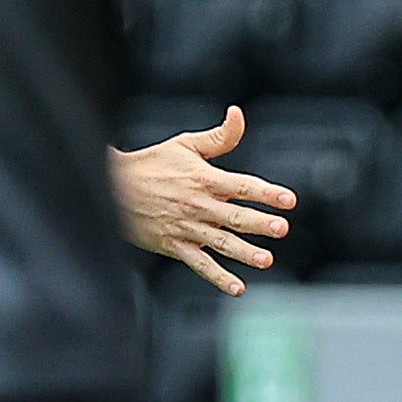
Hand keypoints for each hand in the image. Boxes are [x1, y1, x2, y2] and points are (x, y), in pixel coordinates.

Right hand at [111, 105, 296, 292]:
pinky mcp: (174, 245)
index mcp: (204, 179)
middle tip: (281, 228)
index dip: (267, 192)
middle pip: (234, 215)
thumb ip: (220, 136)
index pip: (242, 185)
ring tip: (266, 259)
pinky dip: (218, 277)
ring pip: (221, 242)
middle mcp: (198, 205)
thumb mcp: (186, 144)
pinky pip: (199, 264)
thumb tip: (238, 114)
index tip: (289, 199)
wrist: (112, 186)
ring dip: (244, 252)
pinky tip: (237, 287)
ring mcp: (186, 227)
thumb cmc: (152, 164)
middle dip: (260, 222)